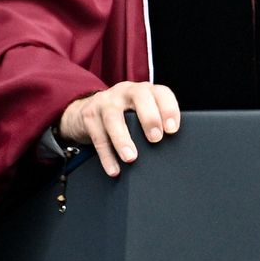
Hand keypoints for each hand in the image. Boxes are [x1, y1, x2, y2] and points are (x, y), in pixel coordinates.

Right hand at [55, 82, 180, 176]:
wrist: (87, 110)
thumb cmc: (124, 115)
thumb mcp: (139, 112)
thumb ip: (154, 122)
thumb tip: (171, 148)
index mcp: (144, 91)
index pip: (161, 92)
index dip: (169, 109)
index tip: (172, 129)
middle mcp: (126, 91)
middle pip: (140, 97)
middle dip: (149, 118)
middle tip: (156, 139)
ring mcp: (106, 101)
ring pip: (113, 117)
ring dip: (122, 138)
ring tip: (131, 157)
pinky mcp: (89, 115)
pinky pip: (98, 137)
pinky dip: (107, 156)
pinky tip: (114, 169)